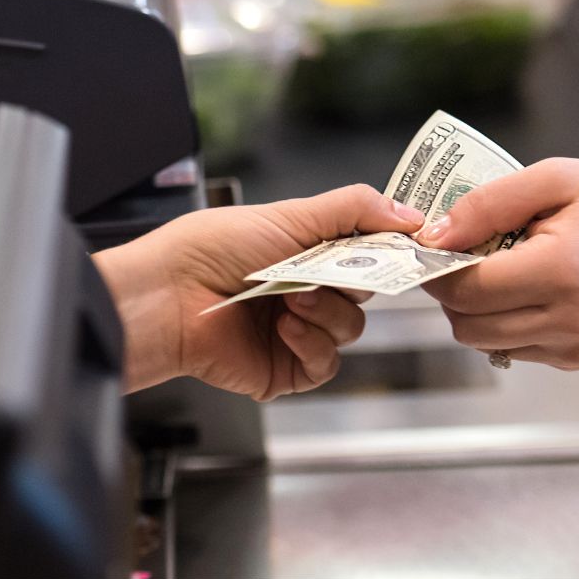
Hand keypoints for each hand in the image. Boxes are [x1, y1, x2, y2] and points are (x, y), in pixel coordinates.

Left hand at [94, 184, 423, 399]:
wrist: (169, 296)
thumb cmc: (212, 249)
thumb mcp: (289, 214)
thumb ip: (353, 209)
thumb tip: (408, 213)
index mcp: (304, 251)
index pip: (365, 251)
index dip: (386, 250)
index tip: (409, 245)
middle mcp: (302, 290)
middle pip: (364, 291)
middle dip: (352, 280)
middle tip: (329, 269)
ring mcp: (294, 331)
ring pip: (349, 328)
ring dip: (327, 311)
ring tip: (291, 298)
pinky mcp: (284, 369)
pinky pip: (325, 364)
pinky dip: (312, 344)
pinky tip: (285, 328)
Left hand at [417, 157, 578, 368]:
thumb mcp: (556, 178)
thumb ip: (488, 204)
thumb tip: (435, 234)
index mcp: (563, 271)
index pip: (466, 288)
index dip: (437, 268)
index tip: (434, 244)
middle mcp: (568, 320)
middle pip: (466, 324)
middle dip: (450, 291)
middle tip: (461, 256)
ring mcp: (573, 348)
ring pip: (483, 342)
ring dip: (473, 310)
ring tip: (495, 270)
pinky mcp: (576, 361)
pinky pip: (512, 349)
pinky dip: (501, 322)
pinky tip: (522, 289)